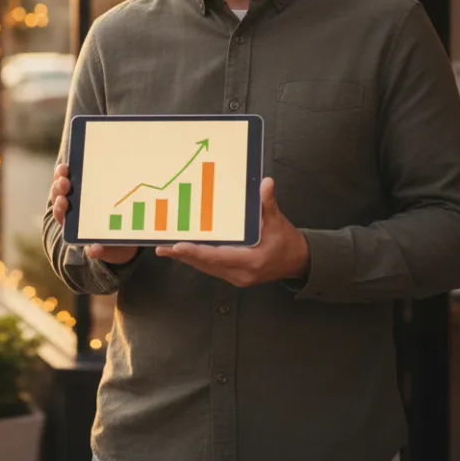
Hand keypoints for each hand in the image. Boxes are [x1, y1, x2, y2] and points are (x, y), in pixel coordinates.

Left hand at [51, 163, 139, 265]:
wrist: (125, 238)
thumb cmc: (117, 246)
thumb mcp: (113, 251)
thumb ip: (104, 251)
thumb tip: (93, 250)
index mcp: (76, 228)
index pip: (63, 217)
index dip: (61, 209)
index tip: (63, 202)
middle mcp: (74, 213)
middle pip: (61, 199)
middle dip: (60, 190)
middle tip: (65, 183)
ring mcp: (80, 200)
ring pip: (65, 187)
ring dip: (62, 178)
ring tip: (64, 169)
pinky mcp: (88, 189)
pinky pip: (76, 178)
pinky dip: (73, 170)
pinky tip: (73, 161)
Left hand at [155, 177, 308, 286]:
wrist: (297, 262)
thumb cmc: (286, 242)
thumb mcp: (278, 221)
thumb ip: (268, 203)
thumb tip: (266, 183)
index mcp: (251, 261)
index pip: (219, 257)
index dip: (197, 252)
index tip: (179, 246)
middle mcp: (240, 273)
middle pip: (206, 265)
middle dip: (183, 255)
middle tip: (162, 247)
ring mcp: (236, 277)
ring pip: (206, 268)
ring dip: (186, 258)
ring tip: (165, 249)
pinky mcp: (233, 275)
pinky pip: (210, 268)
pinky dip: (196, 260)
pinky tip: (183, 252)